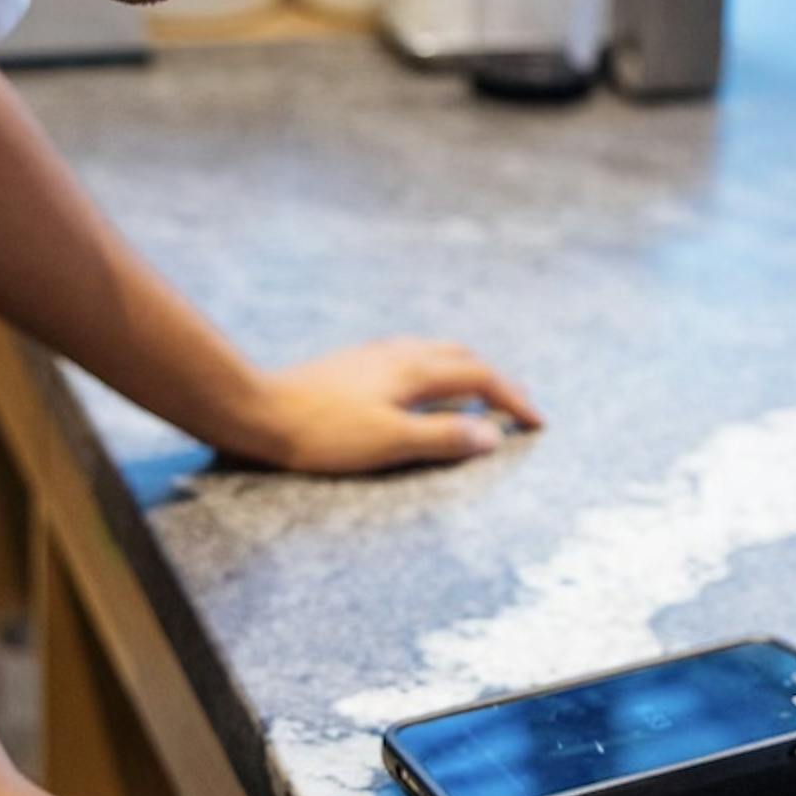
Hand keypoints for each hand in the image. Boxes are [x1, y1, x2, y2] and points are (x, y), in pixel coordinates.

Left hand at [225, 338, 541, 475]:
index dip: (513, 399)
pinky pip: (412, 359)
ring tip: (475, 401)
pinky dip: (437, 374)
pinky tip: (421, 394)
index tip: (536, 423)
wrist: (259, 412)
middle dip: (496, 382)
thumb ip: (443, 438)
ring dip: (466, 374)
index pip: (481, 378)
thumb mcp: (390, 442)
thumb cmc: (324, 433)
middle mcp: (400, 352)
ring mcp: (375, 355)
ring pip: (437, 354)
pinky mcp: (355, 364)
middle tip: (514, 409)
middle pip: (463, 358)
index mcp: (415, 369)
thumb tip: (492, 435)